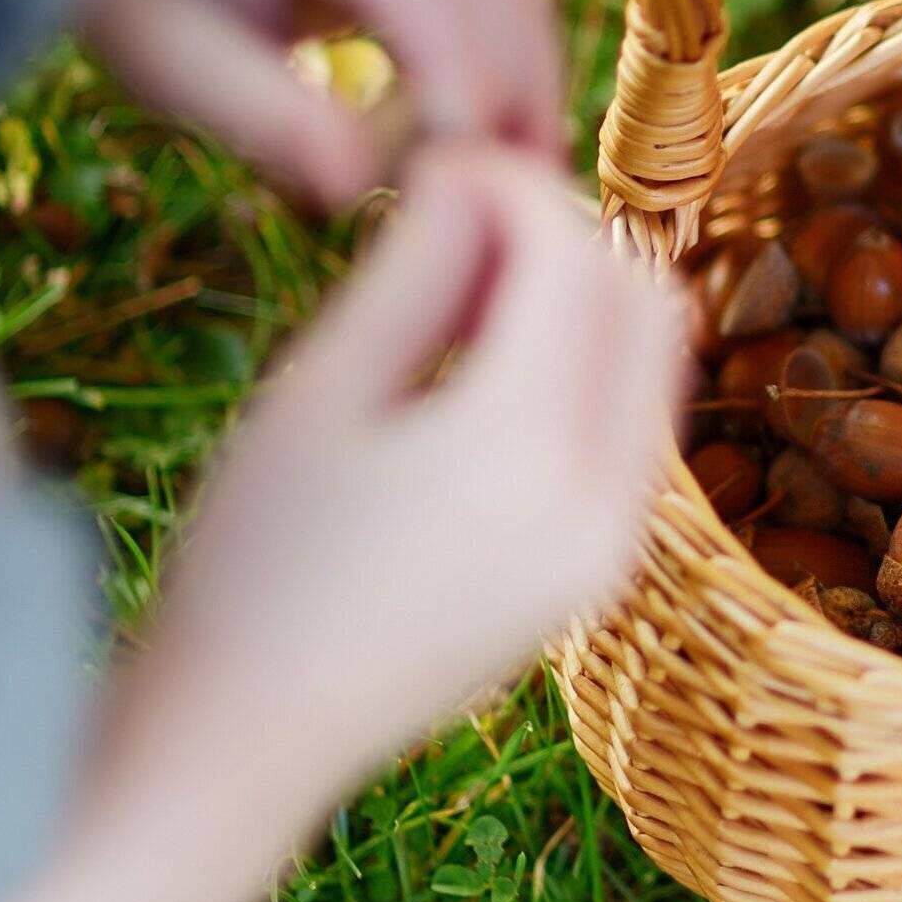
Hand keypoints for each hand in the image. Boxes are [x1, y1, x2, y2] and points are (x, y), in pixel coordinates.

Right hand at [0, 142, 682, 901]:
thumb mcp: (319, 391)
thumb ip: (415, 268)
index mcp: (524, 448)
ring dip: (586, 295)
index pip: (572, 255)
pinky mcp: (605, 574)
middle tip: (457, 213)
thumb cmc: (249, 560)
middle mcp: (603, 502)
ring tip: (463, 286)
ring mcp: (618, 548)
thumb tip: (472, 168)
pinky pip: (635, 427)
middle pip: (642, 293)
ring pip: (654, 357)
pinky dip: (587, 368)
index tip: (436, 161)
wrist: (247, 740)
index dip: (512, 184)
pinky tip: (484, 364)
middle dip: (565, 232)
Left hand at [31, 0, 566, 205]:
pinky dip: (517, 10)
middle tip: (530, 164)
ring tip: (528, 138)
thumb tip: (355, 187)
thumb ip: (266, 119)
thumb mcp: (176, 64)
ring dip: (530, 45)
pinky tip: (510, 83)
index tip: (483, 159)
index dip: (462, 63)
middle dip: (513, 67)